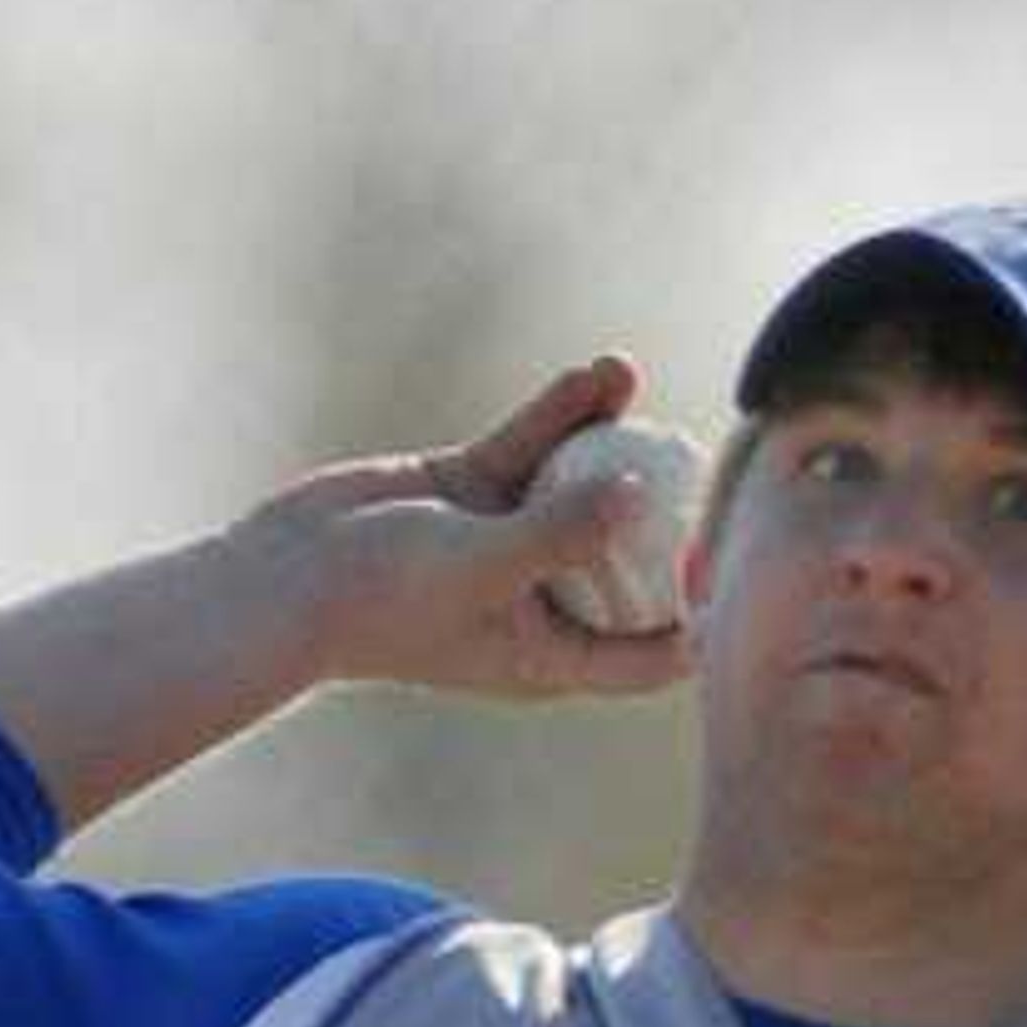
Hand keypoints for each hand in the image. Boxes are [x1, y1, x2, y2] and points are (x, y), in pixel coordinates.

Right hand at [258, 356, 700, 708]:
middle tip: (713, 465)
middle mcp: (539, 601)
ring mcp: (506, 542)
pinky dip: (563, 412)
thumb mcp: (482, 566)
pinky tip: (602, 372)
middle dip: (670, 517)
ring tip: (638, 384)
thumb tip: (635, 498)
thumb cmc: (382, 598)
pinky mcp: (471, 490)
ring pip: (580, 488)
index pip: (651, 651)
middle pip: (630, 563)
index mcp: (552, 655)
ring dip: (613, 441)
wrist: (286, 576)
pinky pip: (533, 446)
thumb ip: (560, 534)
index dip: (701, 616)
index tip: (740, 563)